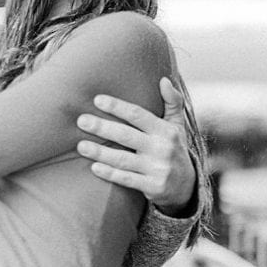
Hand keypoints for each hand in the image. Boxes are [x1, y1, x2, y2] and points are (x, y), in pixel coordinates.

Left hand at [77, 77, 197, 214]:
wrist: (187, 185)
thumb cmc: (174, 148)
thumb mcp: (177, 126)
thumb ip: (172, 102)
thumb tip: (164, 80)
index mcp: (166, 130)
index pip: (138, 115)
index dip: (118, 107)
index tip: (97, 100)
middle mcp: (162, 148)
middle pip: (126, 135)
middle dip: (102, 127)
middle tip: (80, 121)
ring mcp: (158, 168)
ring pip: (123, 159)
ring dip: (100, 152)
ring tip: (80, 146)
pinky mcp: (153, 187)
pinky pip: (127, 179)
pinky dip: (110, 173)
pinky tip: (94, 167)